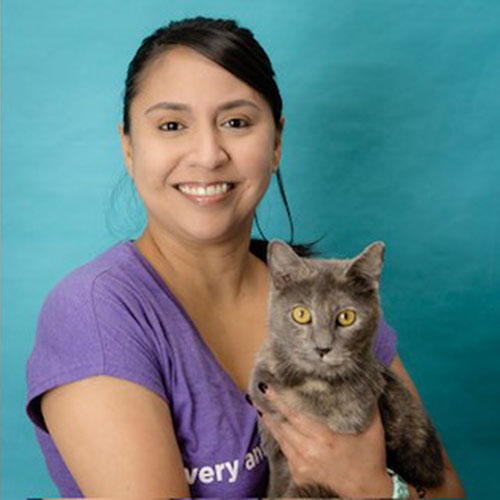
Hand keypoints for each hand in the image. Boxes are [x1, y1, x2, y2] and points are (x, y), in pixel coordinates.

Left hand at [255, 385, 392, 497]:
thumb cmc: (369, 459)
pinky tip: (277, 431)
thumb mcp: (373, 430)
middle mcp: (309, 451)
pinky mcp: (300, 476)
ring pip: (281, 441)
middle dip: (270, 411)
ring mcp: (302, 466)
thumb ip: (368, 407)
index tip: (269, 390)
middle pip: (282, 427)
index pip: (294, 416)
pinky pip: (286, 454)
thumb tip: (364, 385)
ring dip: (272, 425)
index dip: (280, 402)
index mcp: (324, 438)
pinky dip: (280, 440)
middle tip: (261, 396)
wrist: (368, 493)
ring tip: (264, 411)